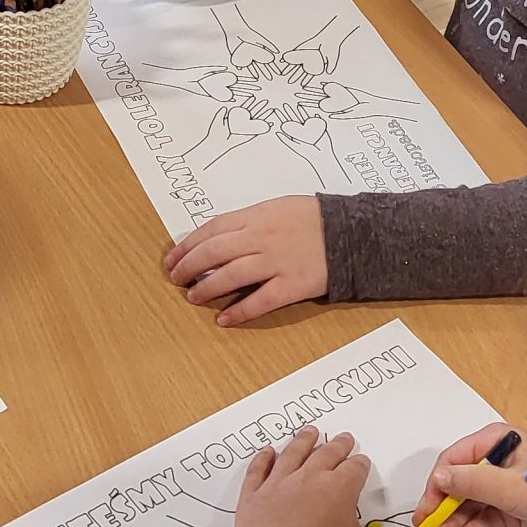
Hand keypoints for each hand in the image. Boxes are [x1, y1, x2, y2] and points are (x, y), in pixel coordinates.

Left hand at [163, 195, 328, 325]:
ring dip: (207, 288)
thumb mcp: (277, 207)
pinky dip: (240, 311)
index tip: (172, 258)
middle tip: (175, 279)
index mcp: (256, 217)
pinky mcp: (293, 285)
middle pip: (214, 253)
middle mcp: (261, 238)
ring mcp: (276, 262)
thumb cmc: (315, 218)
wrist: (354, 232)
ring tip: (193, 297)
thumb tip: (220, 235)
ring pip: (231, 276)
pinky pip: (261, 301)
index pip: (211, 230)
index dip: (187, 245)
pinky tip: (225, 319)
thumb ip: (250, 221)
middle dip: (189, 267)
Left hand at [234, 429, 368, 526]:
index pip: (353, 469)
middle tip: (342, 438)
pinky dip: (263, 459)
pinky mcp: (252, 497)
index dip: (359, 464)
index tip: (360, 461)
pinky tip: (268, 451)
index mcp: (338, 489)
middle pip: (325, 454)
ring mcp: (276, 485)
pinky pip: (257, 470)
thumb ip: (348, 519)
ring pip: (291, 454)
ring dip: (303, 441)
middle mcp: (308, 479)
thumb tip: (339, 513)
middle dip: (337, 445)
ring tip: (309, 432)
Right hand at [415, 424, 526, 526]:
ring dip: (452, 522)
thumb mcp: (505, 484)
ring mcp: (502, 486)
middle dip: (441, 508)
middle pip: (458, 484)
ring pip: (468, 504)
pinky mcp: (510, 508)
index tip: (425, 510)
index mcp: (494, 442)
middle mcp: (495, 461)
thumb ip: (468, 482)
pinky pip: (483, 518)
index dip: (436, 486)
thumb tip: (437, 479)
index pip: (453, 462)